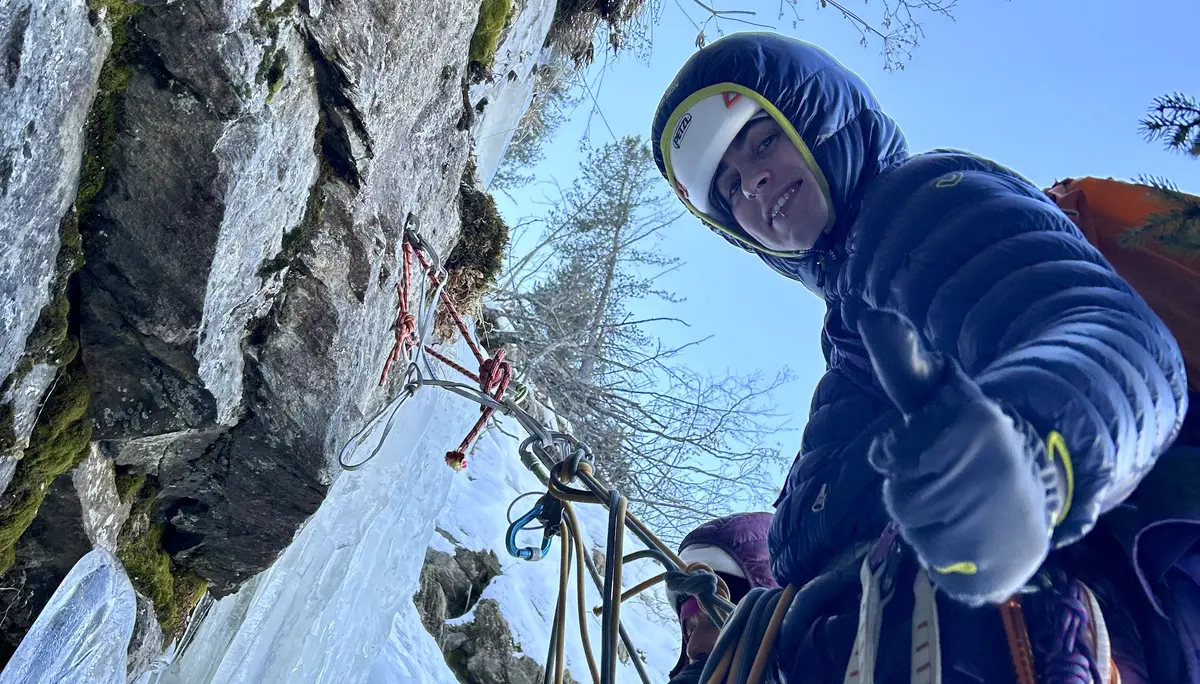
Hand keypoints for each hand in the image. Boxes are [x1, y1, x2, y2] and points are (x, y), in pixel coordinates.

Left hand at [858, 308, 1064, 605]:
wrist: (1033, 494)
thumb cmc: (970, 438)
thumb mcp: (941, 392)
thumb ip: (902, 360)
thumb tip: (870, 317)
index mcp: (978, 422)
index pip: (892, 452)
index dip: (895, 451)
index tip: (916, 444)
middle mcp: (994, 471)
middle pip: (899, 495)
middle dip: (908, 486)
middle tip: (942, 477)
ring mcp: (1002, 523)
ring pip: (914, 529)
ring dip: (922, 520)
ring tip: (956, 504)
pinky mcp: (1003, 566)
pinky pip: (935, 563)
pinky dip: (940, 553)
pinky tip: (965, 535)